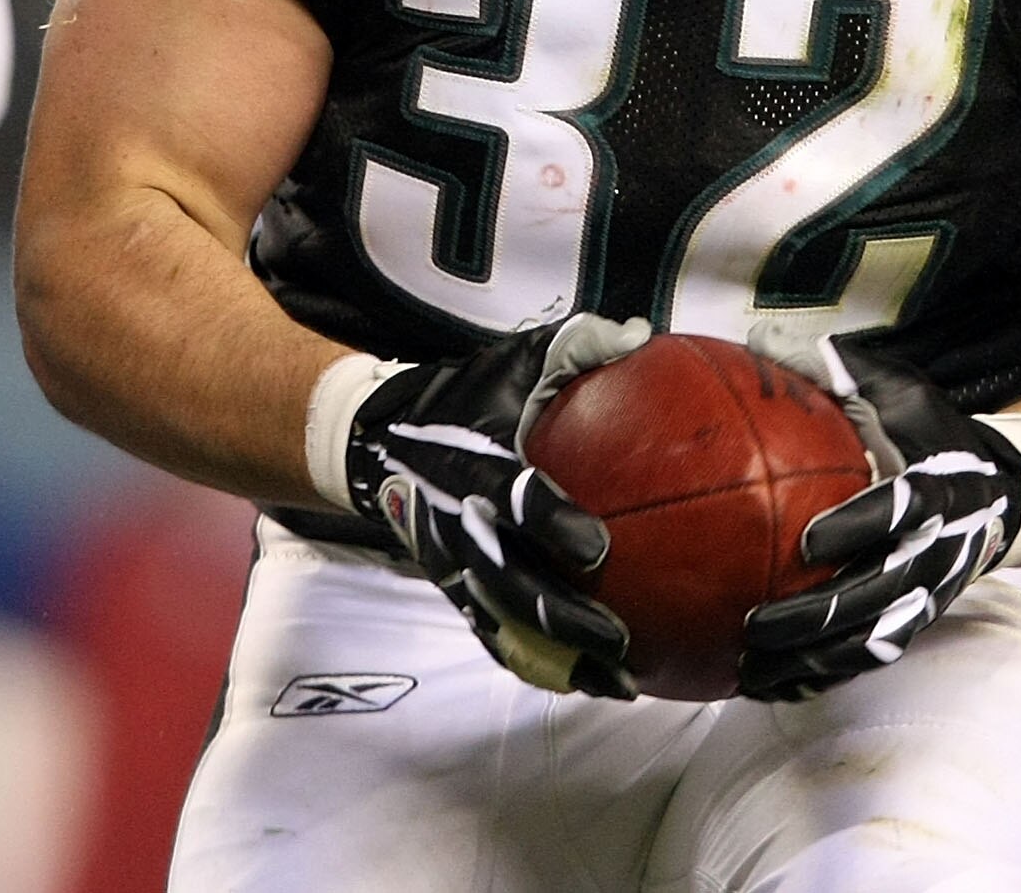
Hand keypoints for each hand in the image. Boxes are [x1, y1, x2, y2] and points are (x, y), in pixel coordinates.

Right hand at [346, 313, 648, 699]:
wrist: (379, 440)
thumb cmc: (463, 396)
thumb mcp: (511, 359)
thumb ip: (574, 345)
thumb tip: (640, 335)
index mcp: (478, 465)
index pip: (514, 498)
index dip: (551, 523)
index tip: (597, 547)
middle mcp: (463, 522)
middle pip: (511, 582)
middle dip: (563, 615)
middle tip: (618, 636)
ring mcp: (455, 564)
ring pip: (508, 623)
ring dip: (560, 658)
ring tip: (619, 683)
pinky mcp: (456, 589)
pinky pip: (499, 636)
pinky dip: (541, 666)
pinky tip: (591, 685)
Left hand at [738, 334, 1020, 701]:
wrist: (1000, 491)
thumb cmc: (932, 433)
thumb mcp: (898, 390)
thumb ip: (835, 368)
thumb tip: (759, 341)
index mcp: (933, 489)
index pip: (899, 511)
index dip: (858, 527)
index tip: (809, 541)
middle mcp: (934, 549)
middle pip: (876, 594)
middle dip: (815, 618)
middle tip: (753, 624)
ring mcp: (927, 593)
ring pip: (868, 639)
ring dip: (809, 660)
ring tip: (748, 669)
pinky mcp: (917, 620)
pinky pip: (868, 656)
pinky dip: (822, 674)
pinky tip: (770, 684)